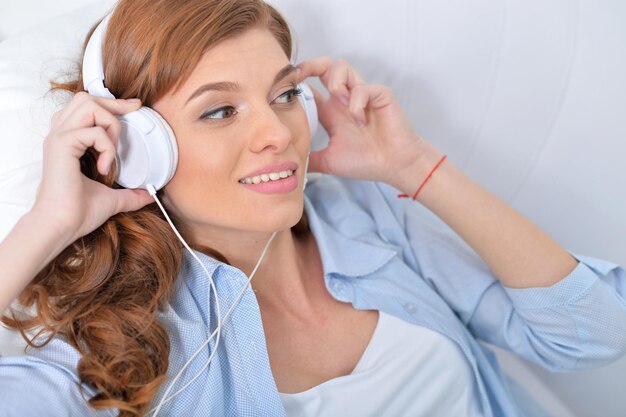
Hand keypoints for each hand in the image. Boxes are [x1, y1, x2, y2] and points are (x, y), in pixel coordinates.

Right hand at [32, 92, 152, 244]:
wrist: (61, 225)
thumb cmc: (78, 212)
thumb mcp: (112, 198)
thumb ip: (130, 193)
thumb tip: (149, 195)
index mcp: (67, 141)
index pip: (87, 107)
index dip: (111, 104)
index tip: (134, 107)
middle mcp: (60, 134)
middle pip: (86, 98)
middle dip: (113, 106)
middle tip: (132, 115)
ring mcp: (59, 138)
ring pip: (88, 105)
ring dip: (109, 123)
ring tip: (112, 150)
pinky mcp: (61, 145)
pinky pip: (93, 132)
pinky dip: (107, 147)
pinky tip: (104, 168)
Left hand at [297, 57, 431, 185]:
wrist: (395, 166)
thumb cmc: (367, 162)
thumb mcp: (329, 162)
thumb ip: (310, 159)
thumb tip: (289, 164)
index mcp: (331, 112)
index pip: (310, 87)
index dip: (296, 84)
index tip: (283, 91)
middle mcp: (345, 99)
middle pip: (324, 67)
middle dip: (310, 65)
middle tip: (299, 77)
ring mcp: (362, 96)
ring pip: (342, 67)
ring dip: (335, 81)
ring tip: (337, 102)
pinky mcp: (380, 96)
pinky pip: (364, 87)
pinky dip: (357, 102)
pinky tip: (360, 120)